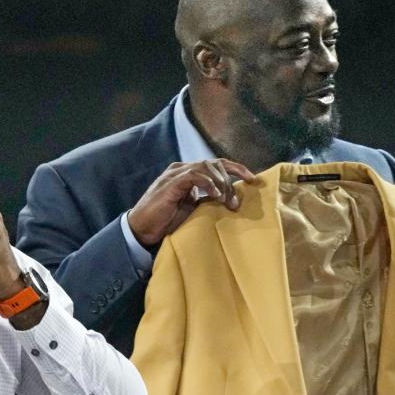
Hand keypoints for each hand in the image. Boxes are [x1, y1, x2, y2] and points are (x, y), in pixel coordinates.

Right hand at [127, 159, 257, 247]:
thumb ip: (207, 199)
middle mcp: (183, 169)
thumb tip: (229, 198)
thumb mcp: (192, 209)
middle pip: (215, 163)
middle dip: (230, 180)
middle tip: (235, 202)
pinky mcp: (170, 183)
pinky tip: (215, 195)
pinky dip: (207, 183)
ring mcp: (175, 174)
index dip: (236, 169)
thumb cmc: (166, 221)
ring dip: (221, 183)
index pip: (217, 164)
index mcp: (189, 173)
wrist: (142, 230)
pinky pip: (194, 176)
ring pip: (206, 167)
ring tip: (226, 201)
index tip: (252, 180)